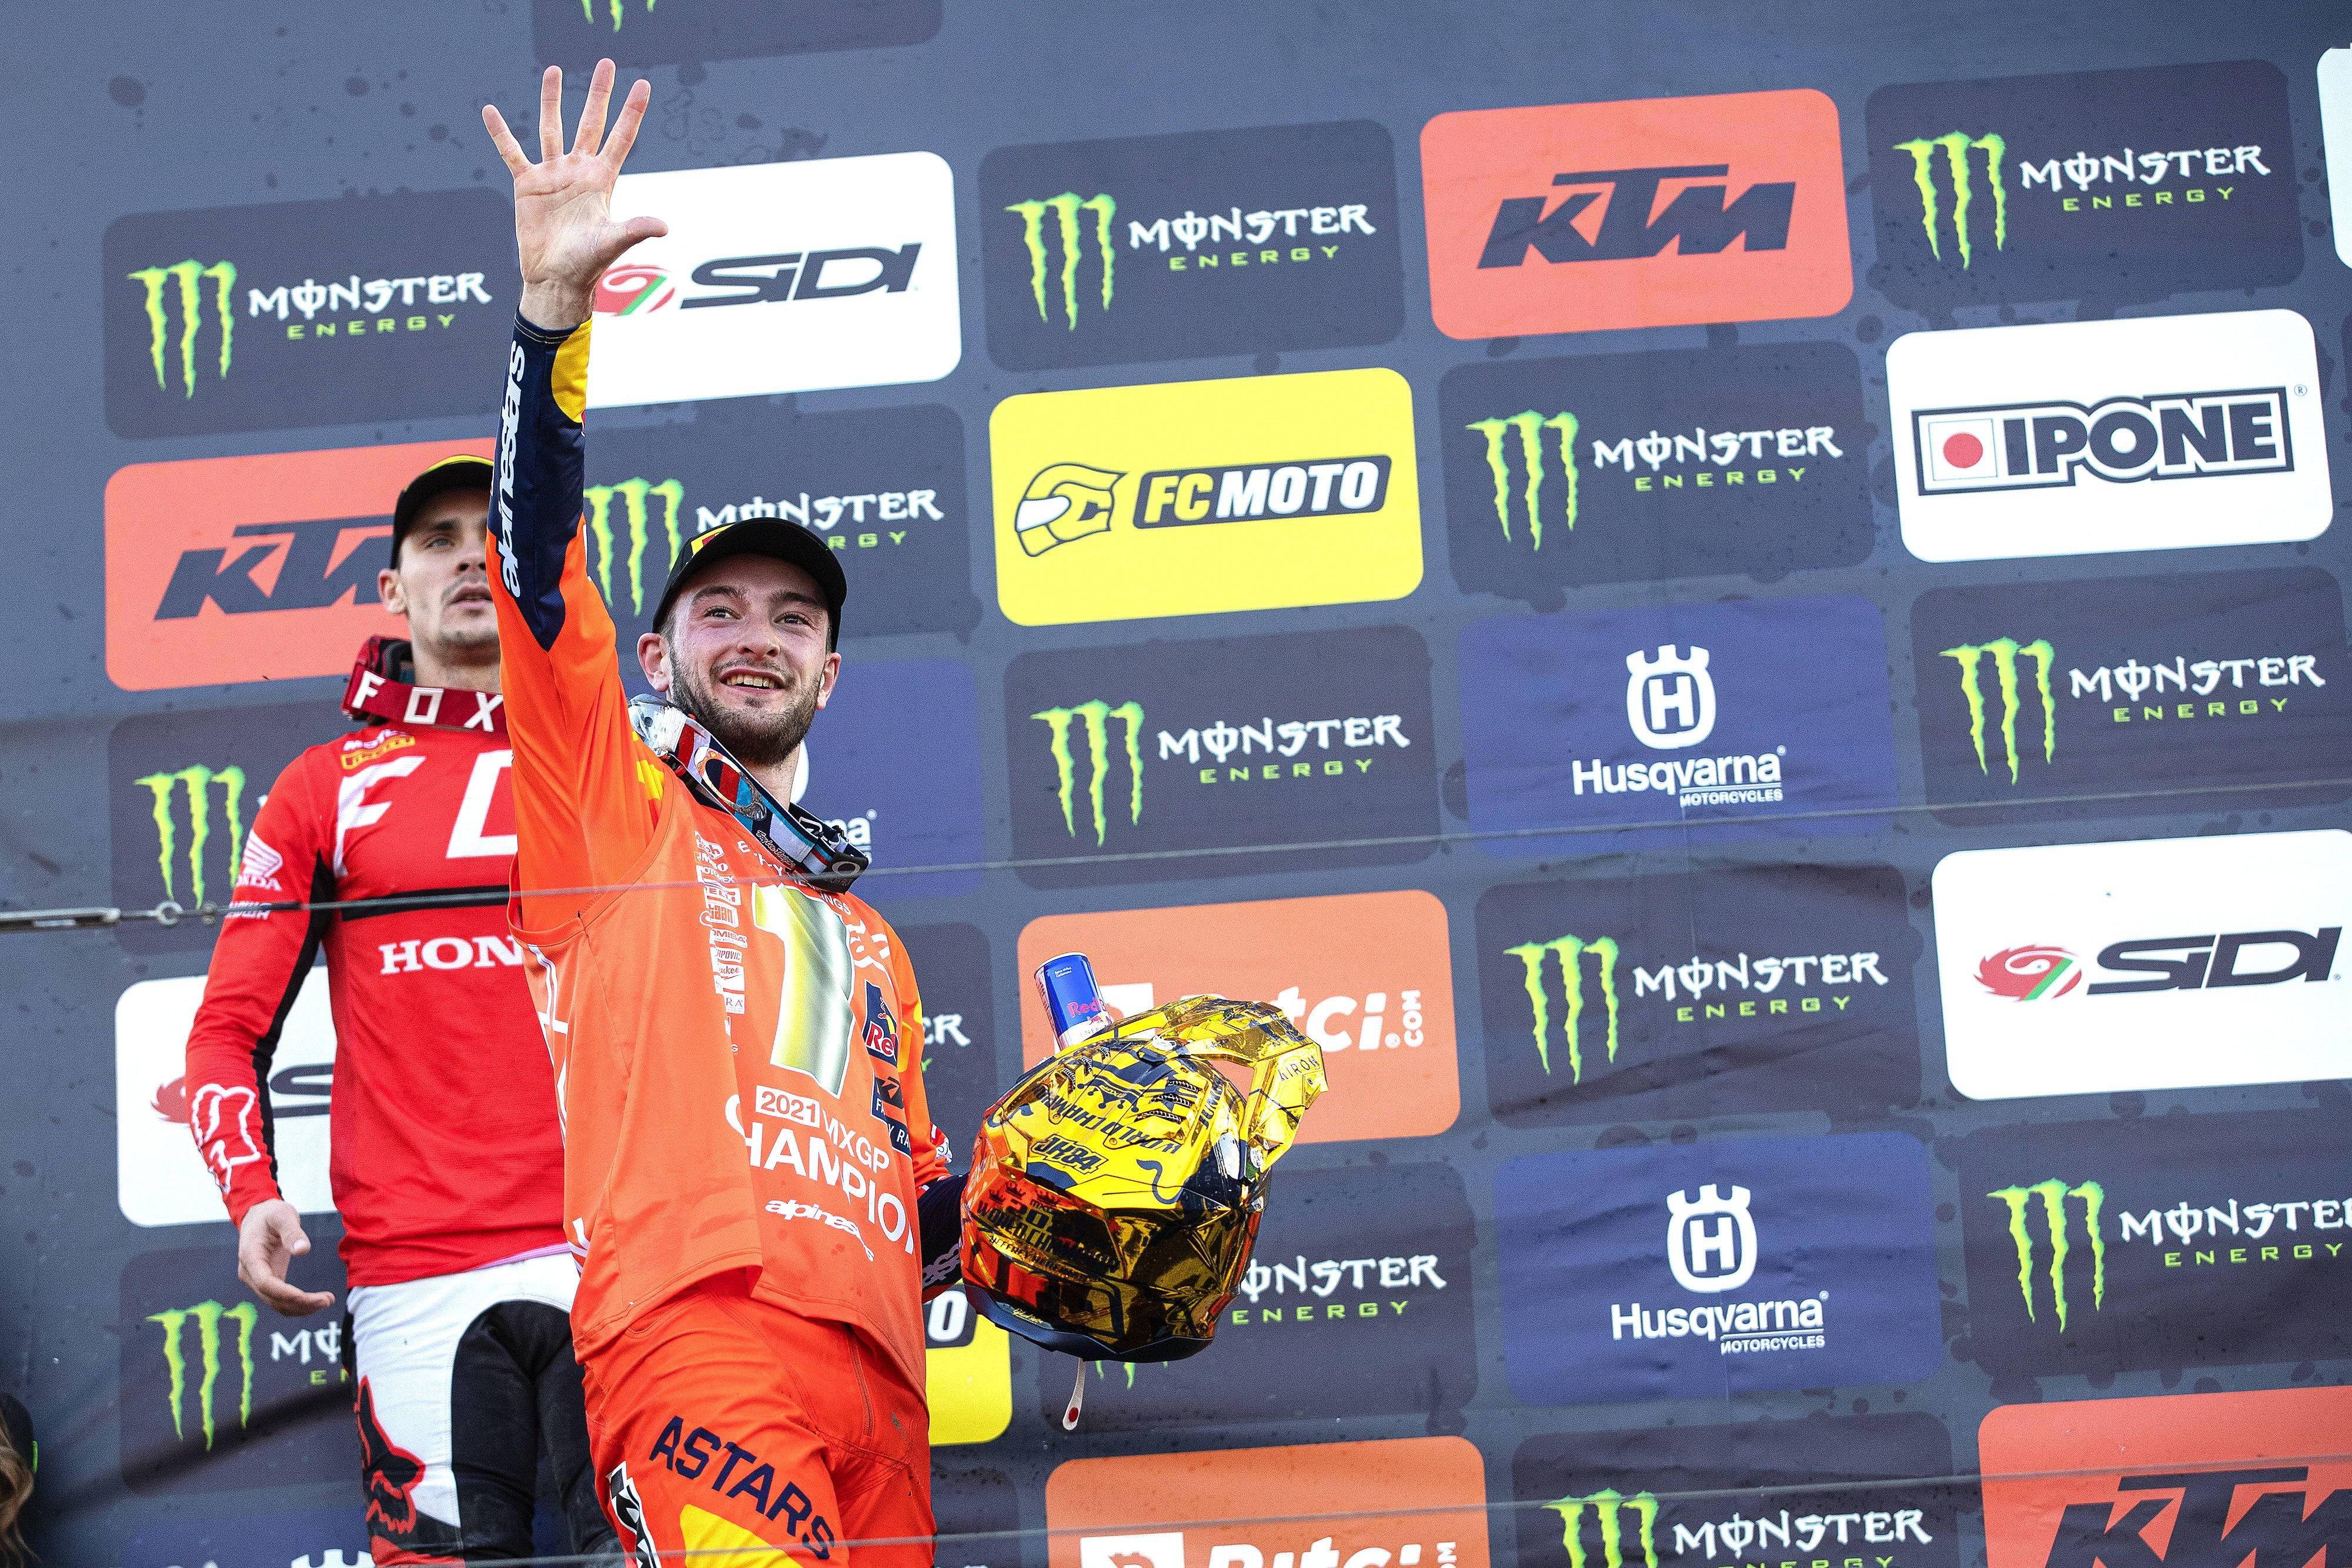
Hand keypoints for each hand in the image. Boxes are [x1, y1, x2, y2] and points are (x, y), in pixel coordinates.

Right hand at [237, 1199, 334, 1316]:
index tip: (308, 1297)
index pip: (266, 1283)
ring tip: (327, 1301)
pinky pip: (279, 1299)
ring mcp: (256, 1279)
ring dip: (300, 1307)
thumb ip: (292, 1231)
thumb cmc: (271, 1214)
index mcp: (250, 1257)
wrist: (258, 1216)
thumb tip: (303, 1250)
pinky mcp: (266, 1281)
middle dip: (300, 1303)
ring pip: (275, 1303)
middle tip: (328, 1300)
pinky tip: (315, 1301)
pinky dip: (296, 1304)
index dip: (286, 1294)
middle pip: (272, 1298)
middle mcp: (250, 1273)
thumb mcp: (282, 1215)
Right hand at [482, 60, 667, 329]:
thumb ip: (635, 229)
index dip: (632, 112)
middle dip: (599, 93)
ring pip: (552, 128)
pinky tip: (491, 111)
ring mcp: (552, 174)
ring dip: (552, 99)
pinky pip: (511, 152)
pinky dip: (501, 133)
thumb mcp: (612, 243)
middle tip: (607, 63)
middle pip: (591, 122)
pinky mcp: (527, 184)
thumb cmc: (587, 264)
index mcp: (602, 180)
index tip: (643, 85)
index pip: (621, 138)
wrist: (555, 280)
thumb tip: (664, 226)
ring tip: (554, 70)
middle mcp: (579, 171)